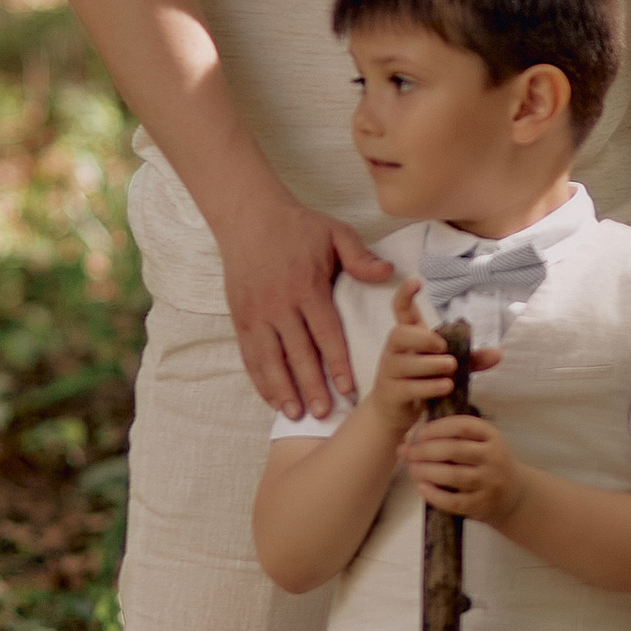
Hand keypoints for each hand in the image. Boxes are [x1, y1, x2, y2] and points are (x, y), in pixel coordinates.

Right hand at [219, 195, 396, 419]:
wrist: (248, 216)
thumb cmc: (298, 225)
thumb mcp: (335, 232)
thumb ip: (360, 257)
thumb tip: (389, 274)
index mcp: (307, 288)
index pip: (325, 334)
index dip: (337, 364)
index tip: (348, 389)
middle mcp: (279, 305)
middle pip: (298, 354)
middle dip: (312, 387)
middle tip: (325, 413)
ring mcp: (256, 314)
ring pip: (270, 360)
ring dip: (283, 390)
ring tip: (296, 414)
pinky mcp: (240, 317)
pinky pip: (250, 355)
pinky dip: (260, 379)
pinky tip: (271, 397)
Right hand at [369, 282, 503, 434]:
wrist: (394, 413)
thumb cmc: (421, 381)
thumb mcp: (446, 366)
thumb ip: (470, 359)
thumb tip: (499, 353)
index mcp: (408, 338)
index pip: (400, 310)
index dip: (405, 294)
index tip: (417, 280)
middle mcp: (395, 351)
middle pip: (398, 334)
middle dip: (422, 337)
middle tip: (443, 346)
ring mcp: (390, 372)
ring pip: (405, 363)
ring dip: (431, 364)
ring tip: (451, 368)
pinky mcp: (392, 393)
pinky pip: (409, 387)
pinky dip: (430, 386)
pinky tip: (446, 386)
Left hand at [396, 411, 523, 526]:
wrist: (513, 494)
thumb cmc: (485, 463)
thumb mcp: (481, 442)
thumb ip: (455, 436)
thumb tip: (414, 434)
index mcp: (491, 436)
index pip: (463, 426)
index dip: (437, 428)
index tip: (418, 433)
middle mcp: (493, 457)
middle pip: (455, 450)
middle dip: (425, 450)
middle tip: (407, 452)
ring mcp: (489, 482)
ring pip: (454, 476)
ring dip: (428, 471)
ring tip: (412, 469)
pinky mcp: (482, 504)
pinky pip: (455, 501)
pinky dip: (435, 495)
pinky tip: (421, 488)